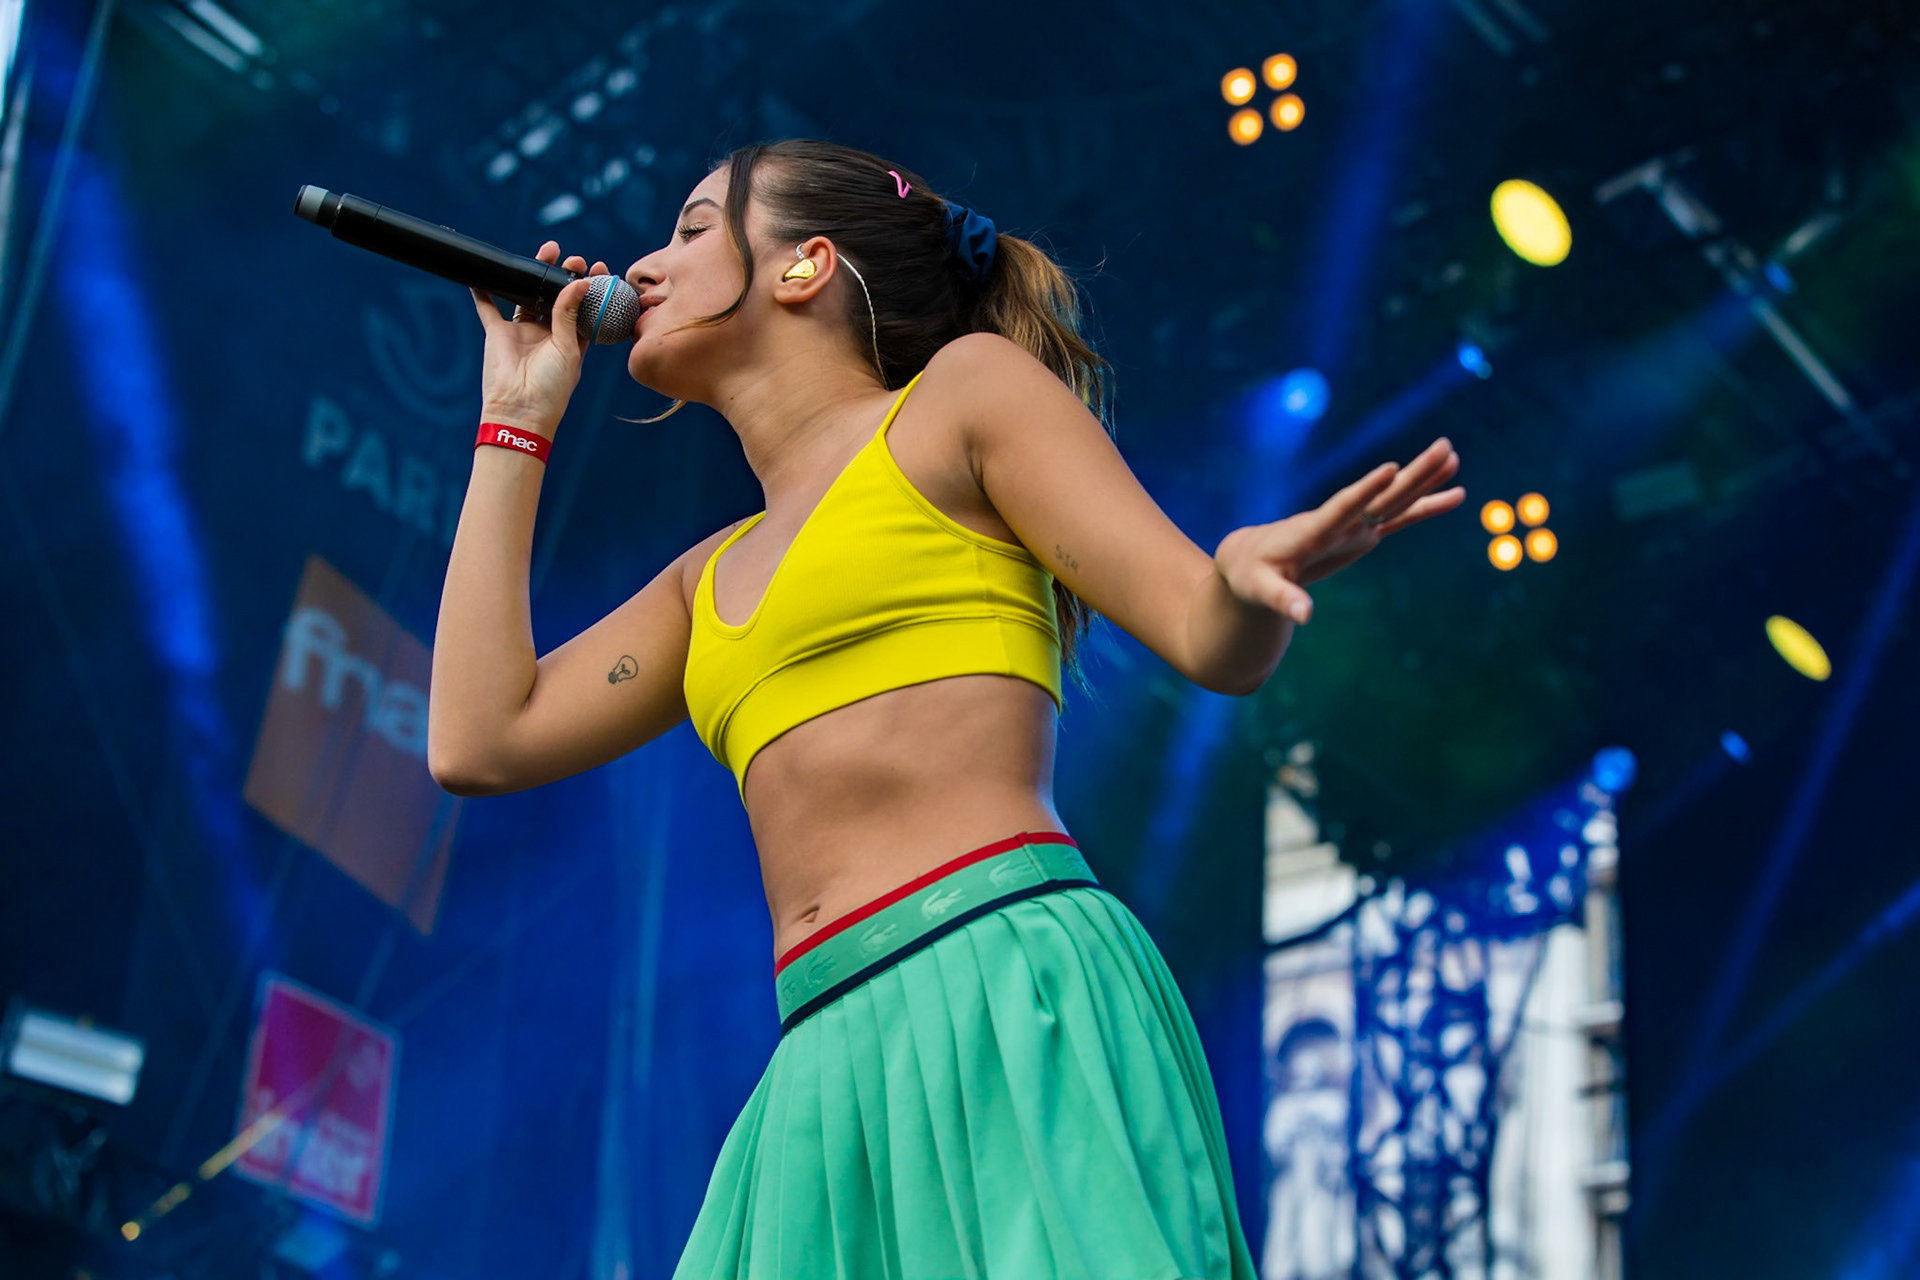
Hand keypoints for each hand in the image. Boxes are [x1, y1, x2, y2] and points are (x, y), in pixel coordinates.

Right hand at [468, 242, 610, 431]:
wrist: (520, 410)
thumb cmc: (552, 388)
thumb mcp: (567, 349)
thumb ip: (569, 314)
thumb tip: (580, 282)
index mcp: (571, 341)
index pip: (583, 308)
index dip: (591, 288)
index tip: (598, 269)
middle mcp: (547, 334)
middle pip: (556, 297)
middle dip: (564, 275)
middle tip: (573, 259)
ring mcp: (522, 332)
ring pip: (528, 296)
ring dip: (534, 274)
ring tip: (547, 251)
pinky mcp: (498, 333)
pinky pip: (488, 308)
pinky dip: (483, 292)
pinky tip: (482, 274)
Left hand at [1213, 438, 1463, 622]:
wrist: (1251, 558)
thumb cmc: (1252, 575)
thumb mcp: (1260, 590)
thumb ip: (1283, 600)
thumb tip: (1304, 616)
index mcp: (1312, 530)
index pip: (1342, 507)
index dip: (1365, 490)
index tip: (1391, 469)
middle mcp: (1338, 521)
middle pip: (1380, 496)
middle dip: (1412, 475)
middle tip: (1444, 448)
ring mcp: (1353, 525)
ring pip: (1394, 500)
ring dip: (1423, 480)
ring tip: (1453, 455)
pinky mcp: (1362, 533)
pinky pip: (1399, 518)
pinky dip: (1426, 507)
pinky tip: (1456, 494)